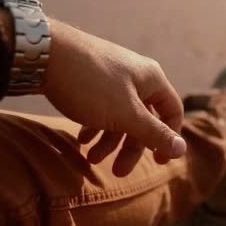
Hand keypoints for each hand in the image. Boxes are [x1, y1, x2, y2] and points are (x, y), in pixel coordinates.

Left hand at [42, 20, 185, 176]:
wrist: (44, 53)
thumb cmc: (91, 84)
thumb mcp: (126, 115)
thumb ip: (154, 134)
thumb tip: (181, 149)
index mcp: (152, 79)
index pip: (172, 111)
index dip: (169, 138)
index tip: (158, 162)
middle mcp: (136, 76)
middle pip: (143, 118)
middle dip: (130, 147)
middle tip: (117, 172)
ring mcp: (112, 75)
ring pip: (119, 114)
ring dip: (108, 140)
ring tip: (90, 159)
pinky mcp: (90, 77)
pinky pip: (100, 107)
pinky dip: (94, 125)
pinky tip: (81, 140)